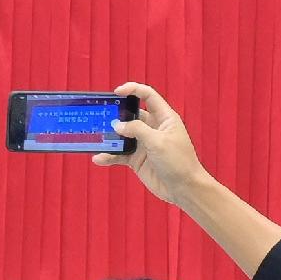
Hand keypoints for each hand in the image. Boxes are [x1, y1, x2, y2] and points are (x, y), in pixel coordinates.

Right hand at [99, 81, 206, 195]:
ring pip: (122, 135)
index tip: (116, 92)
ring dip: (109, 136)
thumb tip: (117, 124)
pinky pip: (119, 154)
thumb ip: (137, 129)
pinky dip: (109, 155)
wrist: (185, 190)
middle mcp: (153, 128)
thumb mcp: (158, 141)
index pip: (148, 96)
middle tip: (100, 115)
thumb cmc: (179, 162)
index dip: (133, 89)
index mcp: (164, 118)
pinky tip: (99, 158)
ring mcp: (144, 144)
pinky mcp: (137, 159)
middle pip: (130, 114)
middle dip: (115, 114)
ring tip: (95, 137)